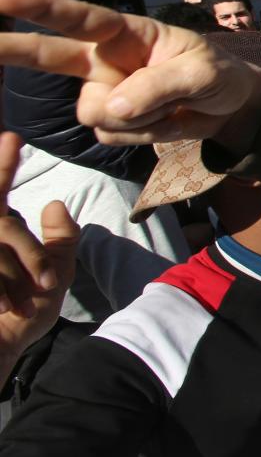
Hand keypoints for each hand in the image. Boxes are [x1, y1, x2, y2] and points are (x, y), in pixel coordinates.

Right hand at [0, 0, 260, 148]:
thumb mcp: (202, 72)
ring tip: (173, 105)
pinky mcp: (110, 122)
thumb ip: (159, 84)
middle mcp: (104, 59)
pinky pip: (113, 136)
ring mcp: (104, 91)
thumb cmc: (217, 74)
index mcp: (125, 32)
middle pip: (46, 54)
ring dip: (140, 117)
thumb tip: (113, 107)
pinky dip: (145, 135)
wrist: (230, 107)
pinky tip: (166, 121)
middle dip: (8, 49)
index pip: (77, 17)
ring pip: (94, 112)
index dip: (36, 6)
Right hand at [0, 133, 78, 373]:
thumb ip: (60, 241)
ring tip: (23, 304)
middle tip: (42, 285)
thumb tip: (54, 204)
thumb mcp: (53, 279)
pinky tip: (6, 307)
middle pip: (2, 224)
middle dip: (28, 256)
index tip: (13, 137)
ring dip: (15, 277)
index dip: (1, 165)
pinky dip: (3, 288)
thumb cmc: (21, 319)